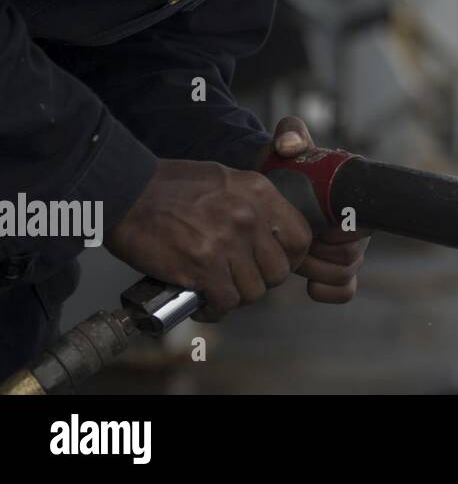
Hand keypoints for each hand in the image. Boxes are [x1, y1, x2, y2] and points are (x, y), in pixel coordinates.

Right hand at [106, 158, 312, 321]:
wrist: (125, 191)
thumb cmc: (169, 185)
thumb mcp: (225, 180)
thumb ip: (251, 204)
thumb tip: (267, 233)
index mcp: (260, 193)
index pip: (300, 238)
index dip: (291, 258)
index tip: (273, 264)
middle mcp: (249, 218)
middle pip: (279, 271)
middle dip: (260, 281)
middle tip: (239, 279)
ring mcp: (227, 243)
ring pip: (253, 292)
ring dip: (235, 297)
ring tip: (217, 290)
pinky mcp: (202, 266)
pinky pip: (225, 302)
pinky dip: (214, 310)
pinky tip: (203, 303)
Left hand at [263, 116, 369, 303]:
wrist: (268, 187)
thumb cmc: (281, 167)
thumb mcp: (283, 146)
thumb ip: (289, 134)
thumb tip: (290, 145)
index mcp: (354, 199)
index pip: (360, 228)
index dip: (335, 232)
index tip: (314, 224)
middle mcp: (358, 227)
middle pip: (350, 257)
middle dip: (317, 253)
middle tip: (294, 241)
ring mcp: (348, 251)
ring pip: (344, 274)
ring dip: (314, 270)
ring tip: (292, 254)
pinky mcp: (335, 271)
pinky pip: (344, 291)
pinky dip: (326, 290)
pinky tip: (306, 282)